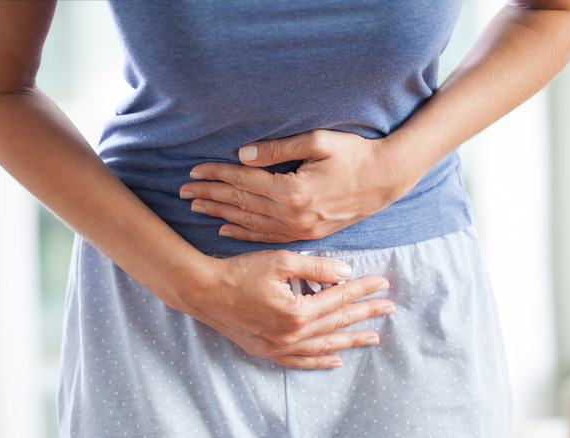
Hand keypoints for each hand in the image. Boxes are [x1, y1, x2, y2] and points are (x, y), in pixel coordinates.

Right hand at [171, 250, 394, 368]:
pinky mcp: (267, 351)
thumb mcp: (279, 260)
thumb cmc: (239, 272)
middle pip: (337, 323)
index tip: (383, 284)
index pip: (339, 299)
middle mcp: (291, 335)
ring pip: (324, 345)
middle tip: (389, 308)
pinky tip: (336, 359)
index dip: (363, 290)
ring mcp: (279, 347)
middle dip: (366, 314)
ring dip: (351, 340)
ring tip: (374, 337)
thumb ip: (316, 267)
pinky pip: (300, 361)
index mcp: (297, 311)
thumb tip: (346, 273)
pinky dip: (320, 360)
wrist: (203, 291)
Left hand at [179, 129, 414, 242]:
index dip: (216, 175)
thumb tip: (243, 154)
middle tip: (183, 192)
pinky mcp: (308, 235)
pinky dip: (244, 234)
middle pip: (242, 205)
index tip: (193, 170)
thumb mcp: (318, 142)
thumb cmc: (354, 155)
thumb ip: (278, 149)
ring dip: (221, 215)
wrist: (386, 180)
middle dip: (210, 196)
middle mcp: (293, 215)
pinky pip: (268, 237)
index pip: (244, 183)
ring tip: (197, 208)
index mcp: (293, 191)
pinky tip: (226, 230)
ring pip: (250, 224)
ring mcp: (300, 229)